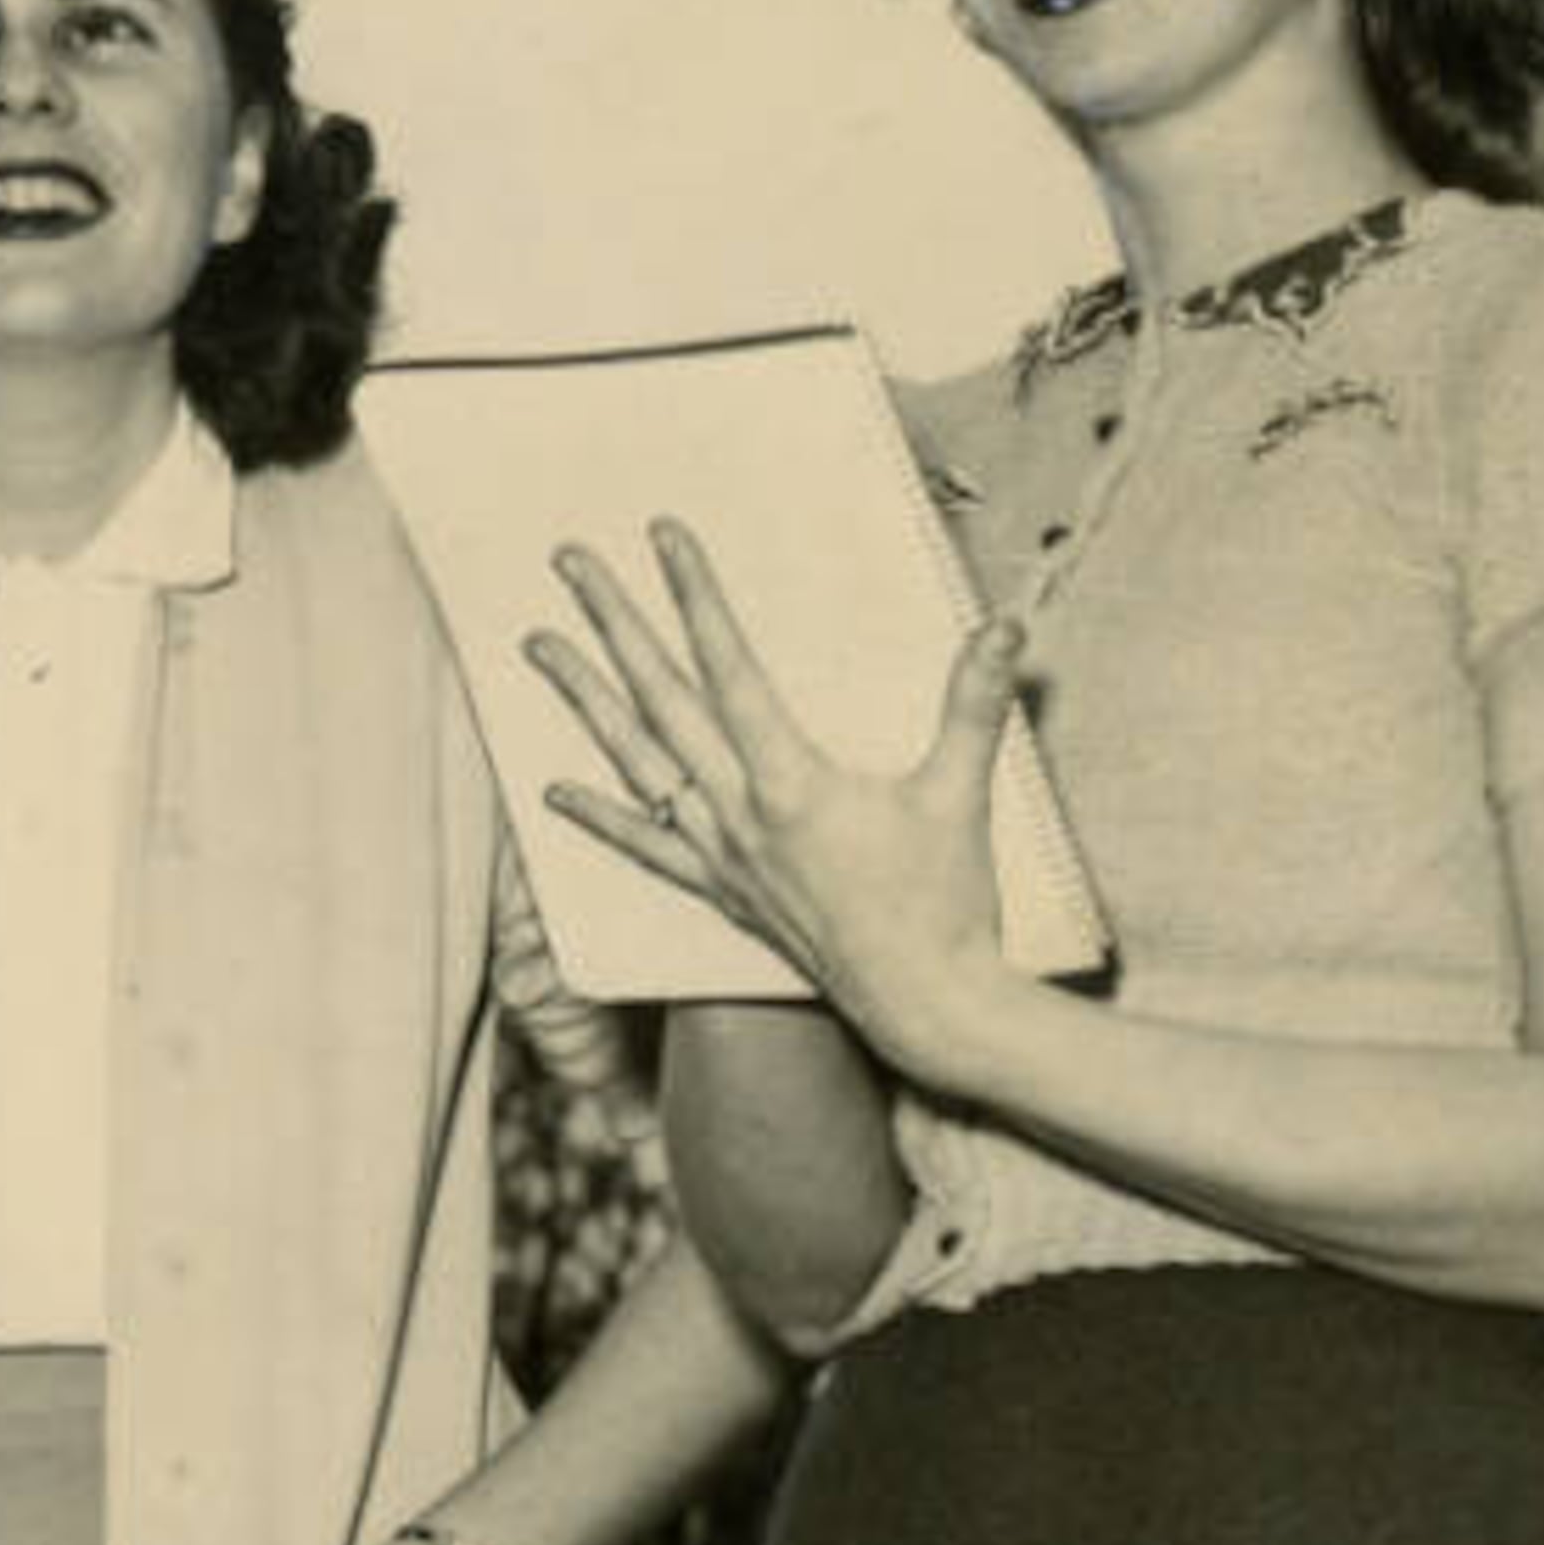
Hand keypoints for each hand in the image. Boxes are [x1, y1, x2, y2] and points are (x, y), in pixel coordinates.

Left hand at [523, 521, 1020, 1076]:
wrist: (926, 1006)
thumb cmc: (947, 903)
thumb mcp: (960, 795)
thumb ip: (975, 703)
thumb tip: (1004, 625)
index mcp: (790, 782)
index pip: (729, 666)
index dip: (696, 597)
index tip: (664, 537)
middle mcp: (739, 814)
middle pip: (660, 699)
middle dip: (615, 625)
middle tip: (571, 565)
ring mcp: (723, 855)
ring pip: (636, 761)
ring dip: (585, 700)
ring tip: (539, 646)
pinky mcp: (724, 894)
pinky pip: (647, 847)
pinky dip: (600, 817)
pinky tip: (555, 793)